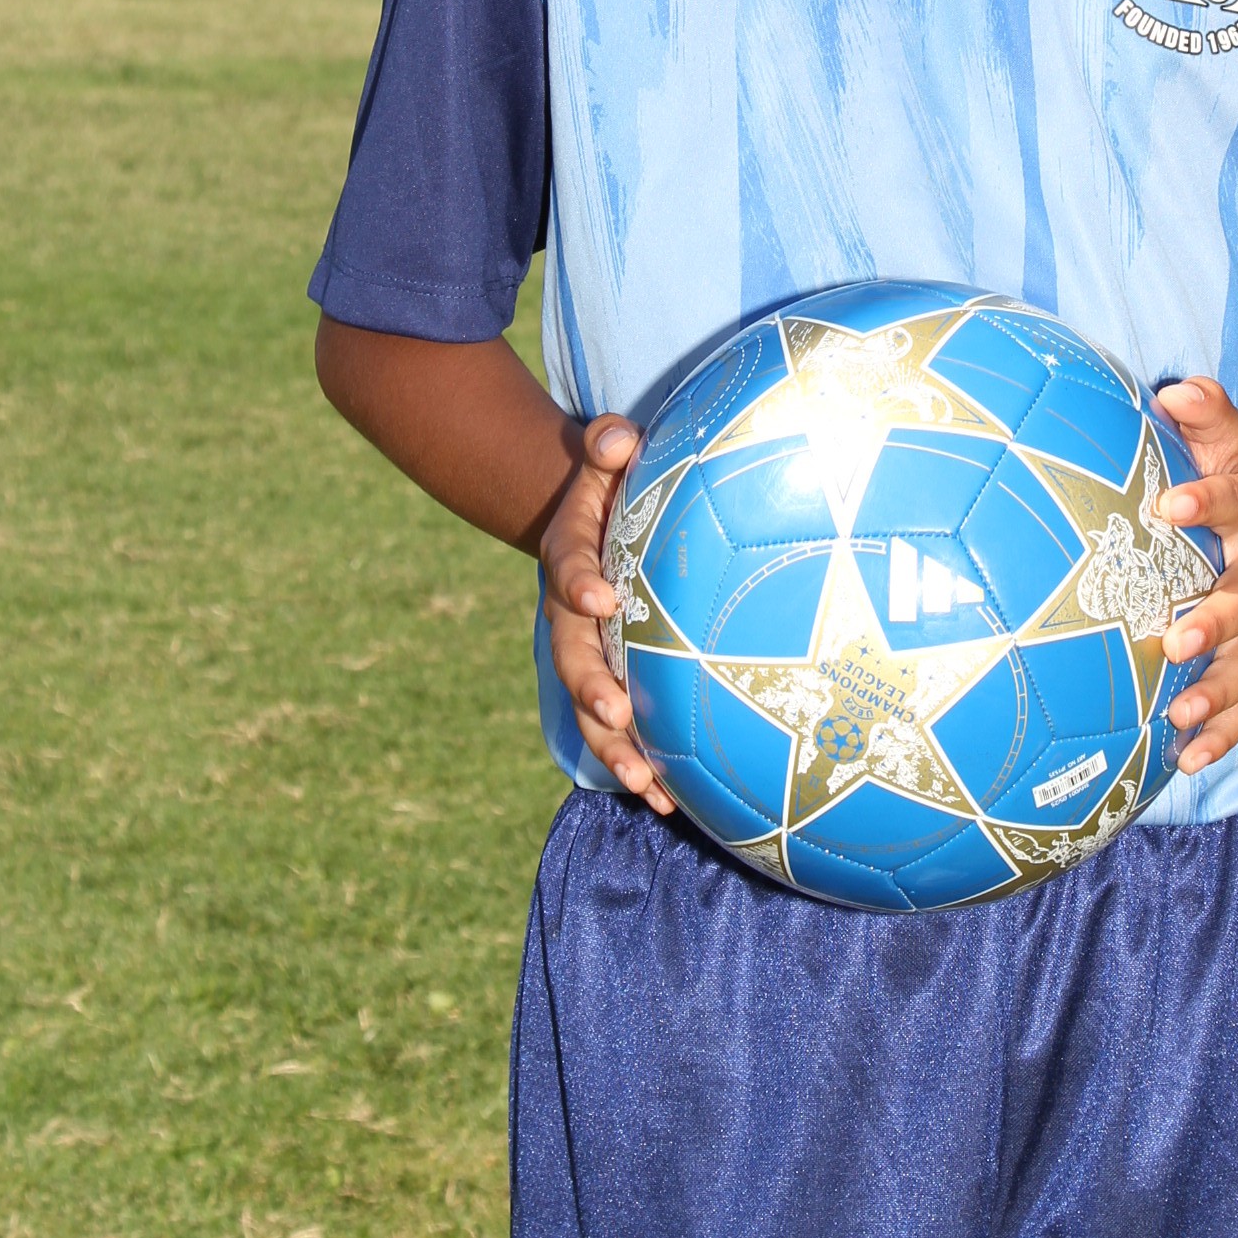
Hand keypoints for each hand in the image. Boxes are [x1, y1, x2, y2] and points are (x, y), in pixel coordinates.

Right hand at [538, 416, 675, 814]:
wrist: (595, 525)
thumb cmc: (614, 490)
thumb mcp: (606, 459)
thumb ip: (608, 446)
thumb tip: (615, 435)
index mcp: (570, 556)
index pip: (568, 568)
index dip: (580, 584)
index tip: (602, 599)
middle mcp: (571, 614)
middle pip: (573, 657)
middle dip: (592, 688)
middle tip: (616, 713)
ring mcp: (589, 653)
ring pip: (590, 708)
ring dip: (615, 748)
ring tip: (645, 784)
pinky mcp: (612, 680)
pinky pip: (619, 729)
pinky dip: (638, 763)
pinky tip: (669, 801)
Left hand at [1152, 377, 1237, 773]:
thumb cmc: (1237, 484)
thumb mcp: (1230, 444)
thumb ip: (1208, 415)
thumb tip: (1176, 387)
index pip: (1237, 497)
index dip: (1207, 499)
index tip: (1168, 505)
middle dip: (1218, 619)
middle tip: (1175, 640)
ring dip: (1220, 691)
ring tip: (1181, 717)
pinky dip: (1223, 733)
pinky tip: (1188, 760)